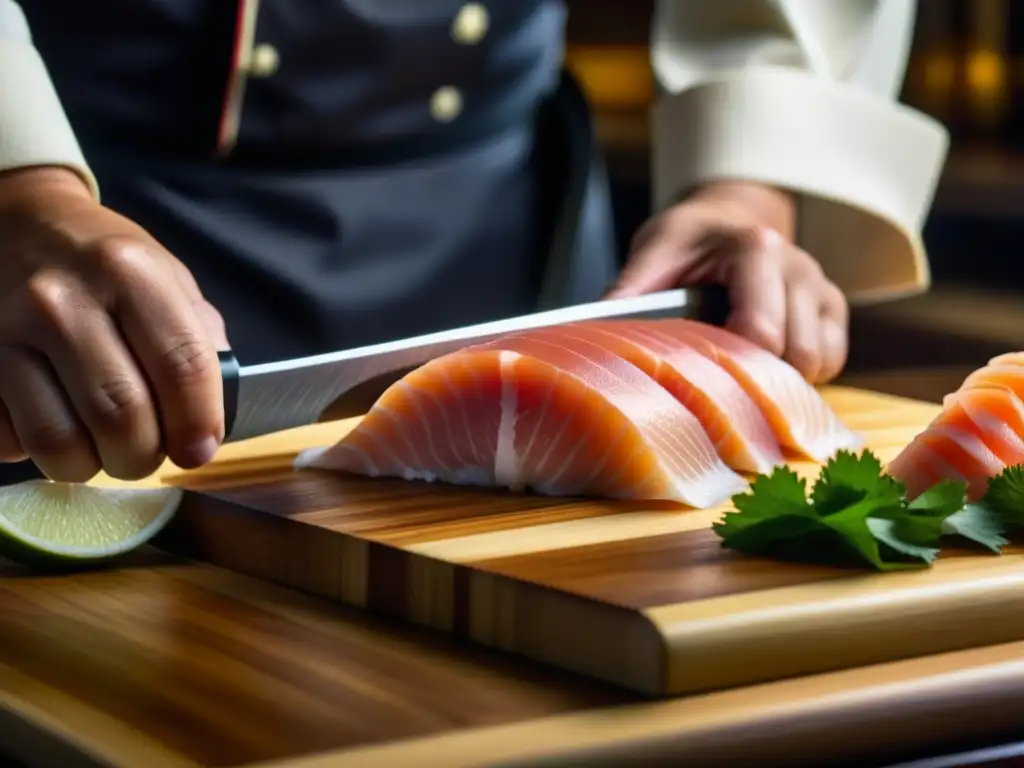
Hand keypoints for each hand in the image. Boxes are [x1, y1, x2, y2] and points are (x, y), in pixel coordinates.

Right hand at [0, 166, 228, 481]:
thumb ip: (197, 336)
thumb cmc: (102, 261)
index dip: (199, 421)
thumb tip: (214, 409)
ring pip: (59, 441)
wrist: (13, 222)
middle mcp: (63, 301)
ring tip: (103, 450)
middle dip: (145, 456)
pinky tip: (54, 426)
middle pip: (121, 415)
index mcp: (129, 273)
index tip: (200, 449)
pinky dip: (35, 451)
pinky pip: (8, 438)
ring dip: (91, 465)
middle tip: (147, 454)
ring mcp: (7, 331)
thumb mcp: (165, 275)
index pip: (181, 366)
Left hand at [606, 181, 847, 383]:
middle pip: (795, 353)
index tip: (701, 374)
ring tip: (742, 368)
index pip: (760, 330)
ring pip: (818, 361)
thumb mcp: (654, 251)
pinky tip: (768, 363)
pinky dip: (805, 373)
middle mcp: (798, 266)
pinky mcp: (834, 306)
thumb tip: (594, 332)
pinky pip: (833, 360)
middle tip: (719, 379)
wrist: (726, 217)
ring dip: (783, 377)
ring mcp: (821, 286)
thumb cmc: (687, 239)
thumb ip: (630, 289)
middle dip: (758, 375)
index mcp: (755, 249)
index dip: (732, 364)